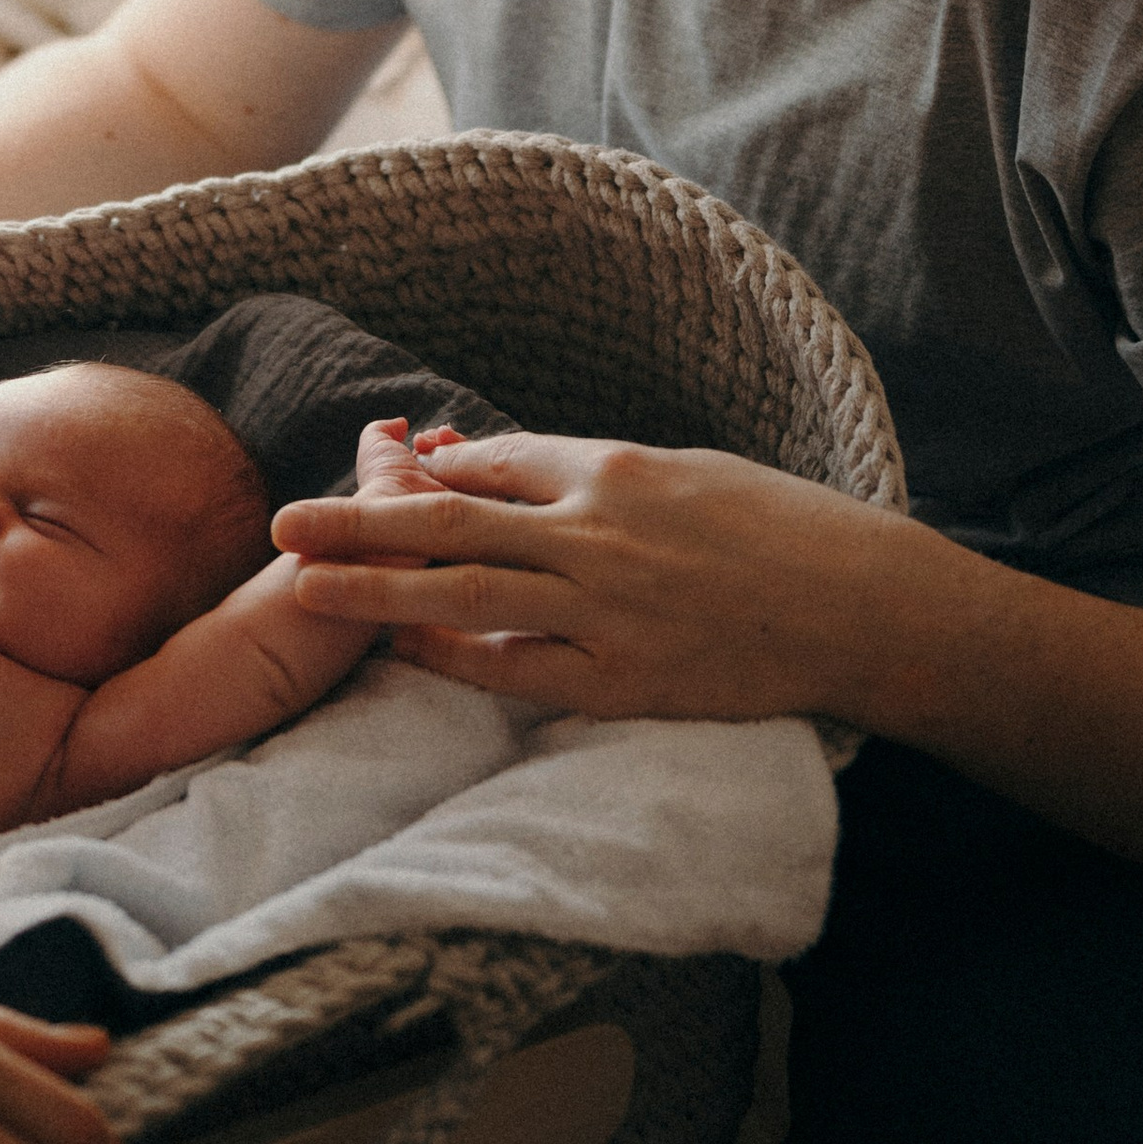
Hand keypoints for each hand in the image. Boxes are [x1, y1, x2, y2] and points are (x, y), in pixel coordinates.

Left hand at [277, 427, 917, 726]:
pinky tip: (402, 652)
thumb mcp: (681, 470)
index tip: (371, 476)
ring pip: (466, 594)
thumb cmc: (776, 528)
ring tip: (306, 581)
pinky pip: (518, 667)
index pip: (488, 467)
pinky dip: (455, 657)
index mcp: (612, 469)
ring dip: (378, 587)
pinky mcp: (625, 679)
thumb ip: (585, 473)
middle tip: (285, 517)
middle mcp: (596, 532)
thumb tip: (489, 464)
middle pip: (451, 521)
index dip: (422, 476)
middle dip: (361, 518)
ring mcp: (607, 609)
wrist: (857, 605)